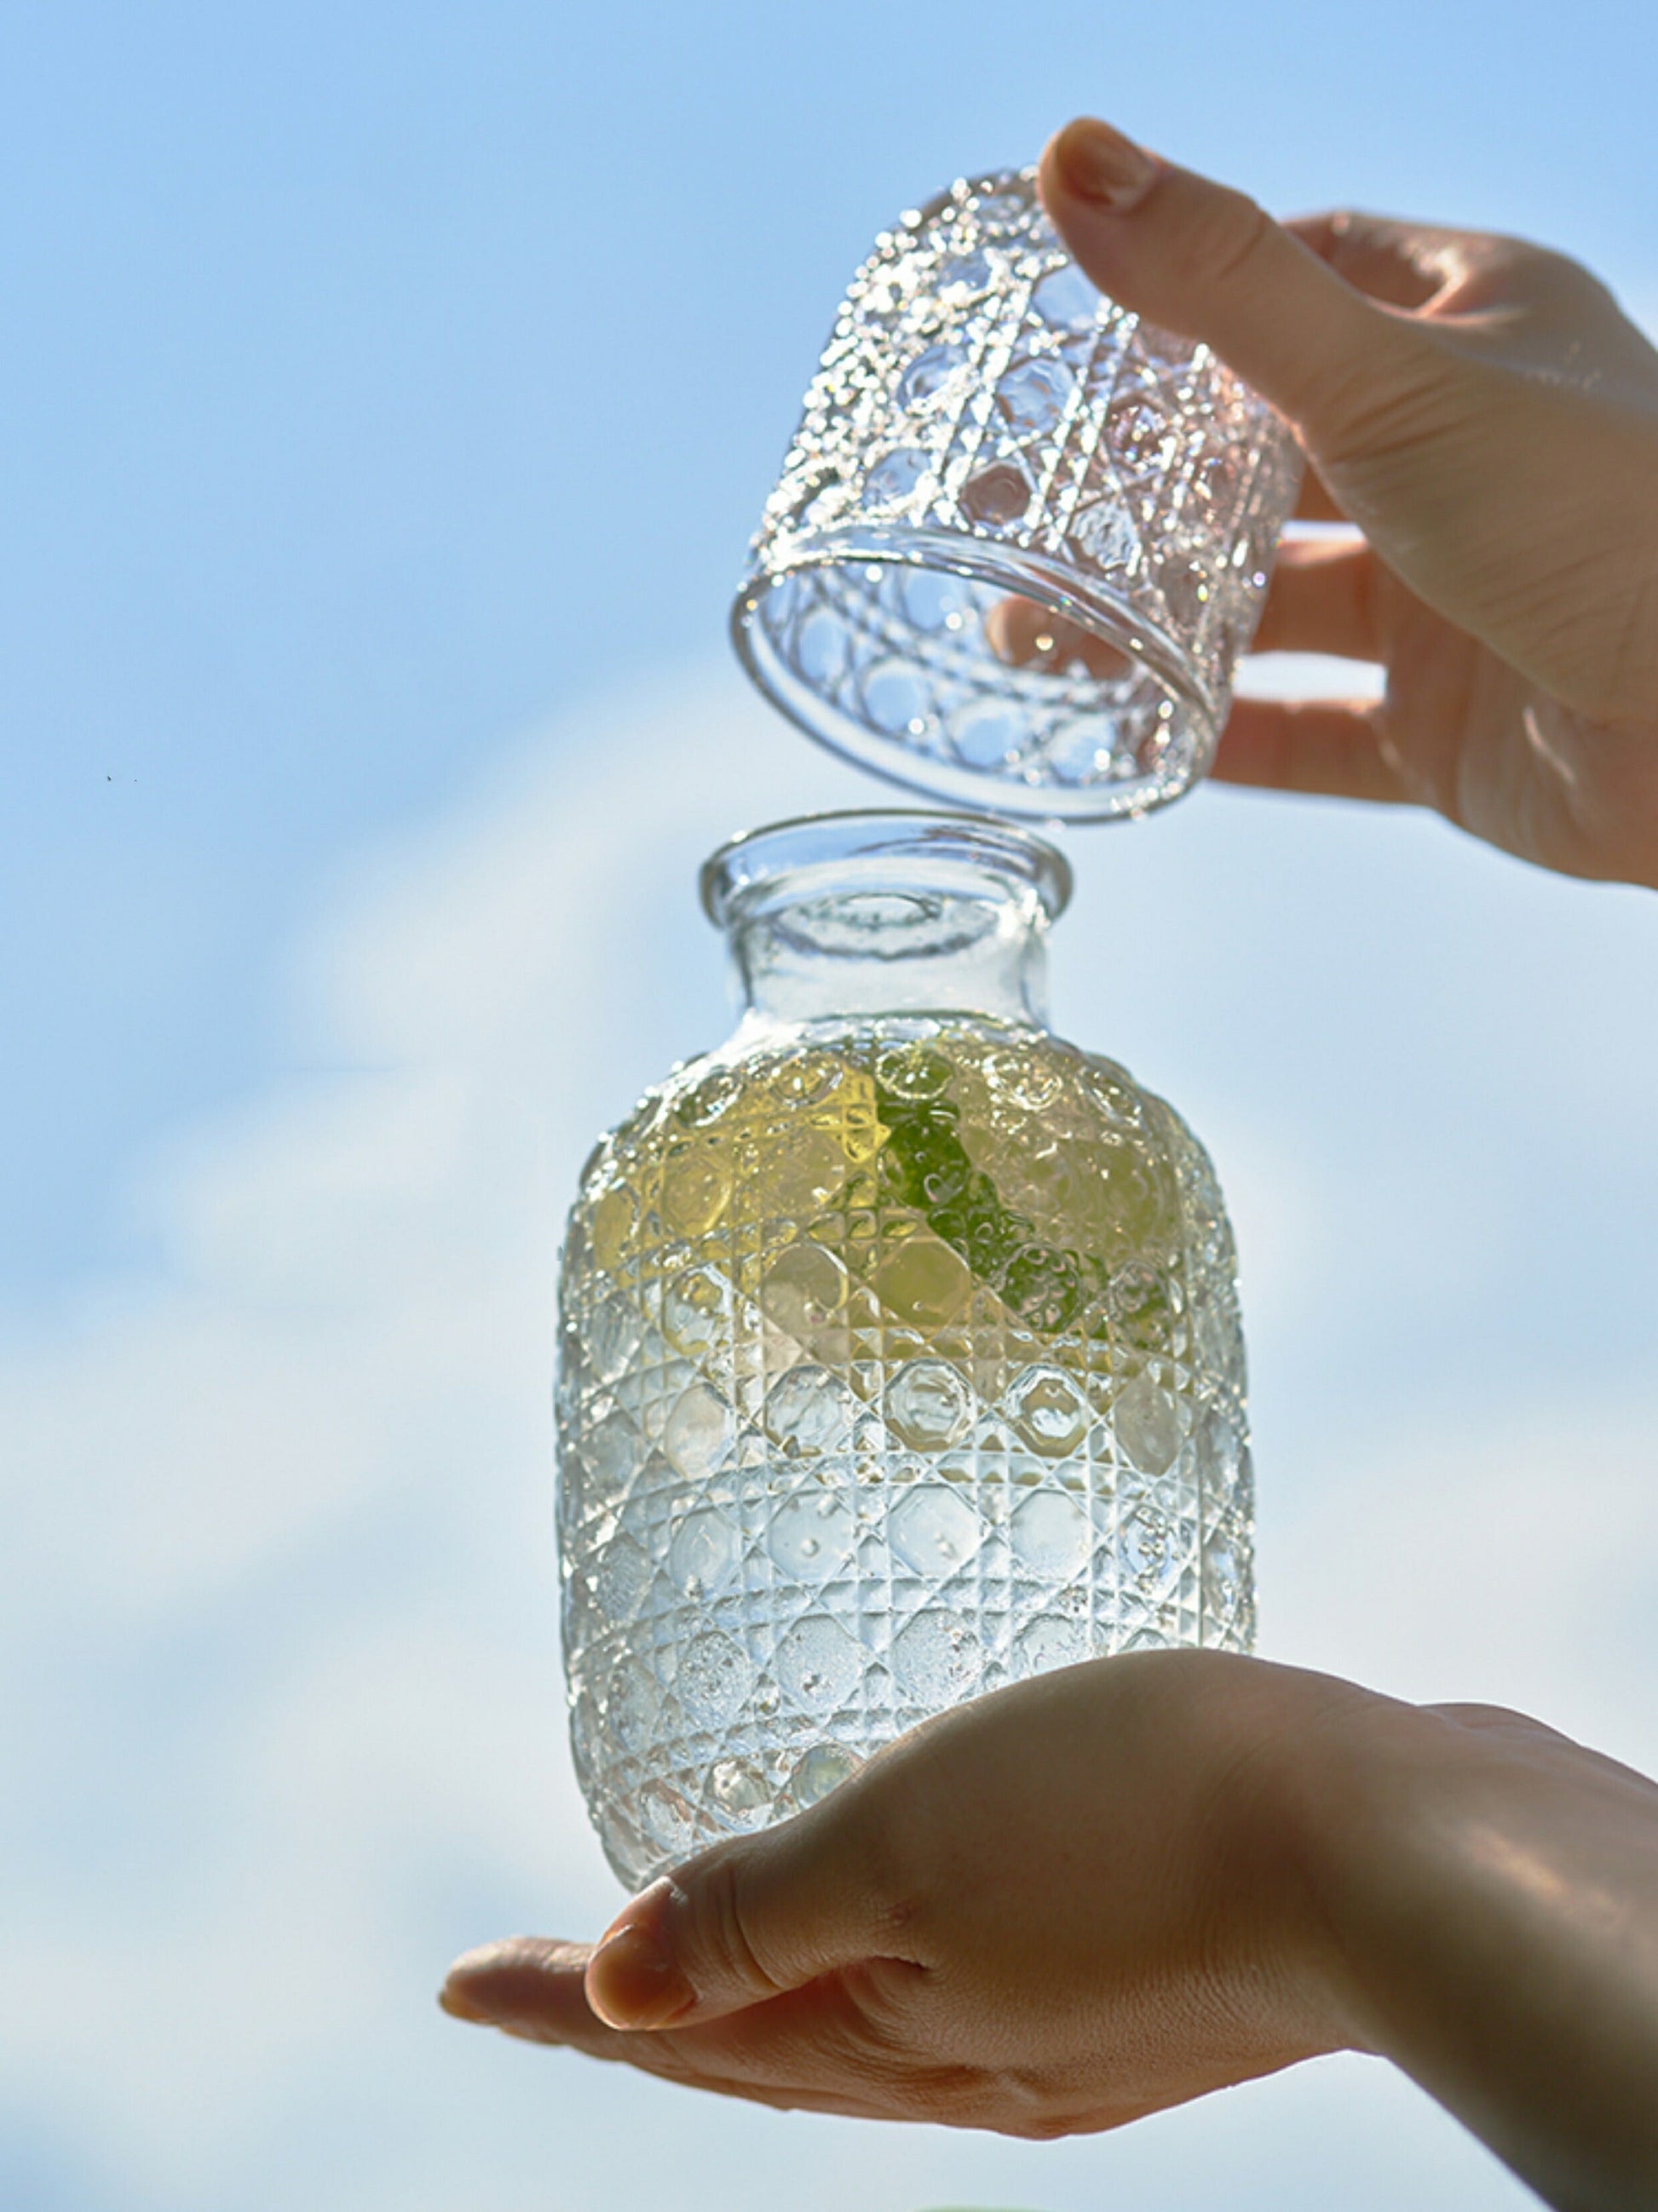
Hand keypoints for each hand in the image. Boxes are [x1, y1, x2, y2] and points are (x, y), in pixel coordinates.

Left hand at [441, 1653, 1361, 2132]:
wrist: (1384, 1846)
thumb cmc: (1136, 1811)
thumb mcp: (912, 1845)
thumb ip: (759, 1918)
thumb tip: (606, 1989)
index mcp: (891, 2035)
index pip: (676, 2030)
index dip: (559, 1999)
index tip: (451, 1980)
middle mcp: (961, 2059)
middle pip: (747, 2045)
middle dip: (629, 2010)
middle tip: (533, 1976)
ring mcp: (1052, 2032)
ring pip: (842, 2026)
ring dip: (741, 1996)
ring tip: (678, 1953)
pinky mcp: (1129, 1982)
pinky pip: (938, 1992)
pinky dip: (858, 1967)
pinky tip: (879, 1924)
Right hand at [1032, 119, 1657, 889]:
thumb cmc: (1597, 515)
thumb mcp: (1390, 374)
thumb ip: (1227, 282)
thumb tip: (1072, 156)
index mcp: (1473, 329)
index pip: (1311, 274)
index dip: (1193, 298)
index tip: (1077, 338)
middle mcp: (1462, 457)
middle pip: (1268, 457)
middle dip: (1143, 489)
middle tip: (1016, 516)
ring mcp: (1450, 599)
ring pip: (1276, 604)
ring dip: (1159, 621)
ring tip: (1029, 636)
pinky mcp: (1445, 728)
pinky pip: (1310, 731)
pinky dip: (1223, 734)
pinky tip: (1132, 737)